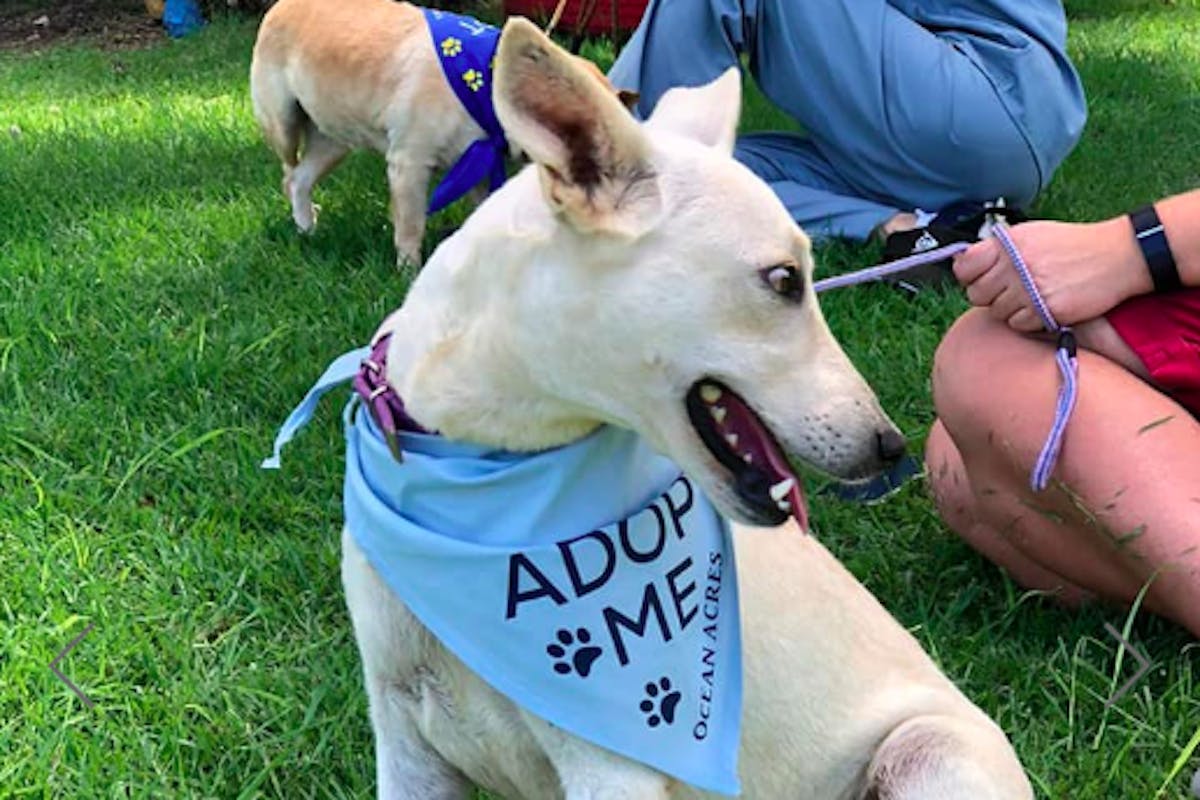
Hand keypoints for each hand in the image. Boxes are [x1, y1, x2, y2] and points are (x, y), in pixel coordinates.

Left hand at [952, 218, 1152, 331]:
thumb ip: (1000, 249)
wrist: (1119, 256)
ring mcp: (1030, 289)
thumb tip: (964, 262)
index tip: (980, 277)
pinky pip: (1018, 325)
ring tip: (1033, 297)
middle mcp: (1016, 265)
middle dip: (990, 295)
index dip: (969, 275)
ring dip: (1011, 309)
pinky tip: (1043, 307)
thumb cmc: (1075, 245)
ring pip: (997, 312)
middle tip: (1011, 290)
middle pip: (977, 294)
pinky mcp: (1046, 310)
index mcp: (1010, 243)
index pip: (964, 267)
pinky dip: (1027, 321)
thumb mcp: (1034, 234)